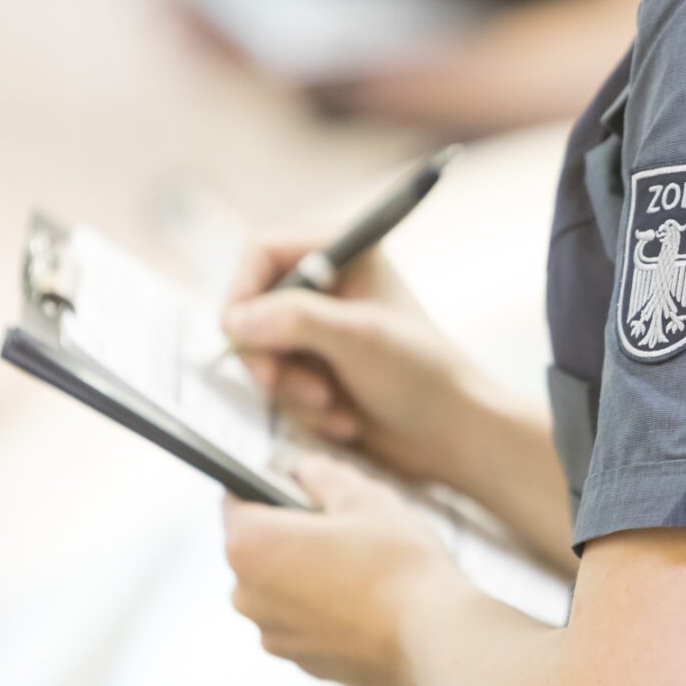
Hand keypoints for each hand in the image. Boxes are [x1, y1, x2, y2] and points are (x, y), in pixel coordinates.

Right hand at [221, 237, 483, 487]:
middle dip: (272, 356)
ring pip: (260, 353)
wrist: (451, 434)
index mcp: (344, 253)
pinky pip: (277, 386)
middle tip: (294, 385)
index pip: (262, 252)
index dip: (243, 290)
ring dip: (291, 389)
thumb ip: (296, 321)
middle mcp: (327, 285)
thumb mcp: (359, 339)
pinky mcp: (316, 369)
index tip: (238, 332)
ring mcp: (318, 330)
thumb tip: (234, 319)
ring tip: (333, 405)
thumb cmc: (421, 375)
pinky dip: (303, 408)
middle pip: (251, 307)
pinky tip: (344, 419)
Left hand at [222, 456, 460, 685]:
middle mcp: (247, 596)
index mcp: (250, 546)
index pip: (237, 501)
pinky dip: (324, 608)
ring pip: (280, 589)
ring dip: (307, 572)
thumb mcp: (364, 499)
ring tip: (360, 563)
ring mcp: (274, 636)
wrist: (433, 637)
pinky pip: (303, 622)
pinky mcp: (303, 664)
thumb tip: (308, 469)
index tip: (298, 484)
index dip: (269, 486)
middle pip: (257, 549)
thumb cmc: (397, 563)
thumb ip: (325, 478)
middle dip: (290, 533)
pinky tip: (367, 598)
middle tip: (341, 523)